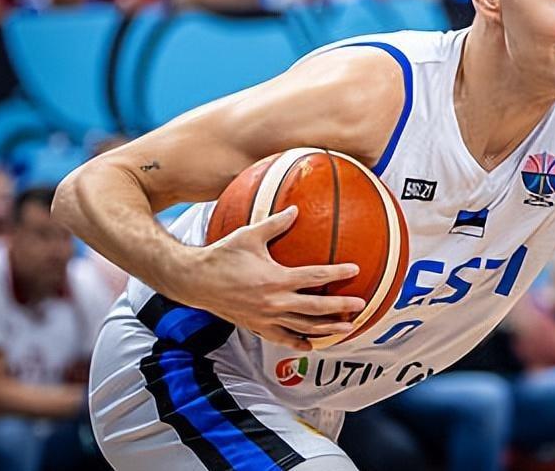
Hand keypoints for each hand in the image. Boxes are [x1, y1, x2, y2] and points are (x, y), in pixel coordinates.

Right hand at [183, 206, 366, 349]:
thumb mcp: (249, 235)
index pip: (314, 276)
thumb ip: (276, 223)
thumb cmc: (221, 255)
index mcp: (275, 279)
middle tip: (360, 305)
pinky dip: (298, 342)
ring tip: (347, 328)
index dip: (337, 273)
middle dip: (340, 307)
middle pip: (315, 307)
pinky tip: (311, 345)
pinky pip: (281, 338)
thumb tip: (296, 209)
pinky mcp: (256, 326)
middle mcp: (274, 302)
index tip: (355, 270)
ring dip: (326, 328)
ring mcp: (265, 317)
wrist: (194, 281)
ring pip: (303, 327)